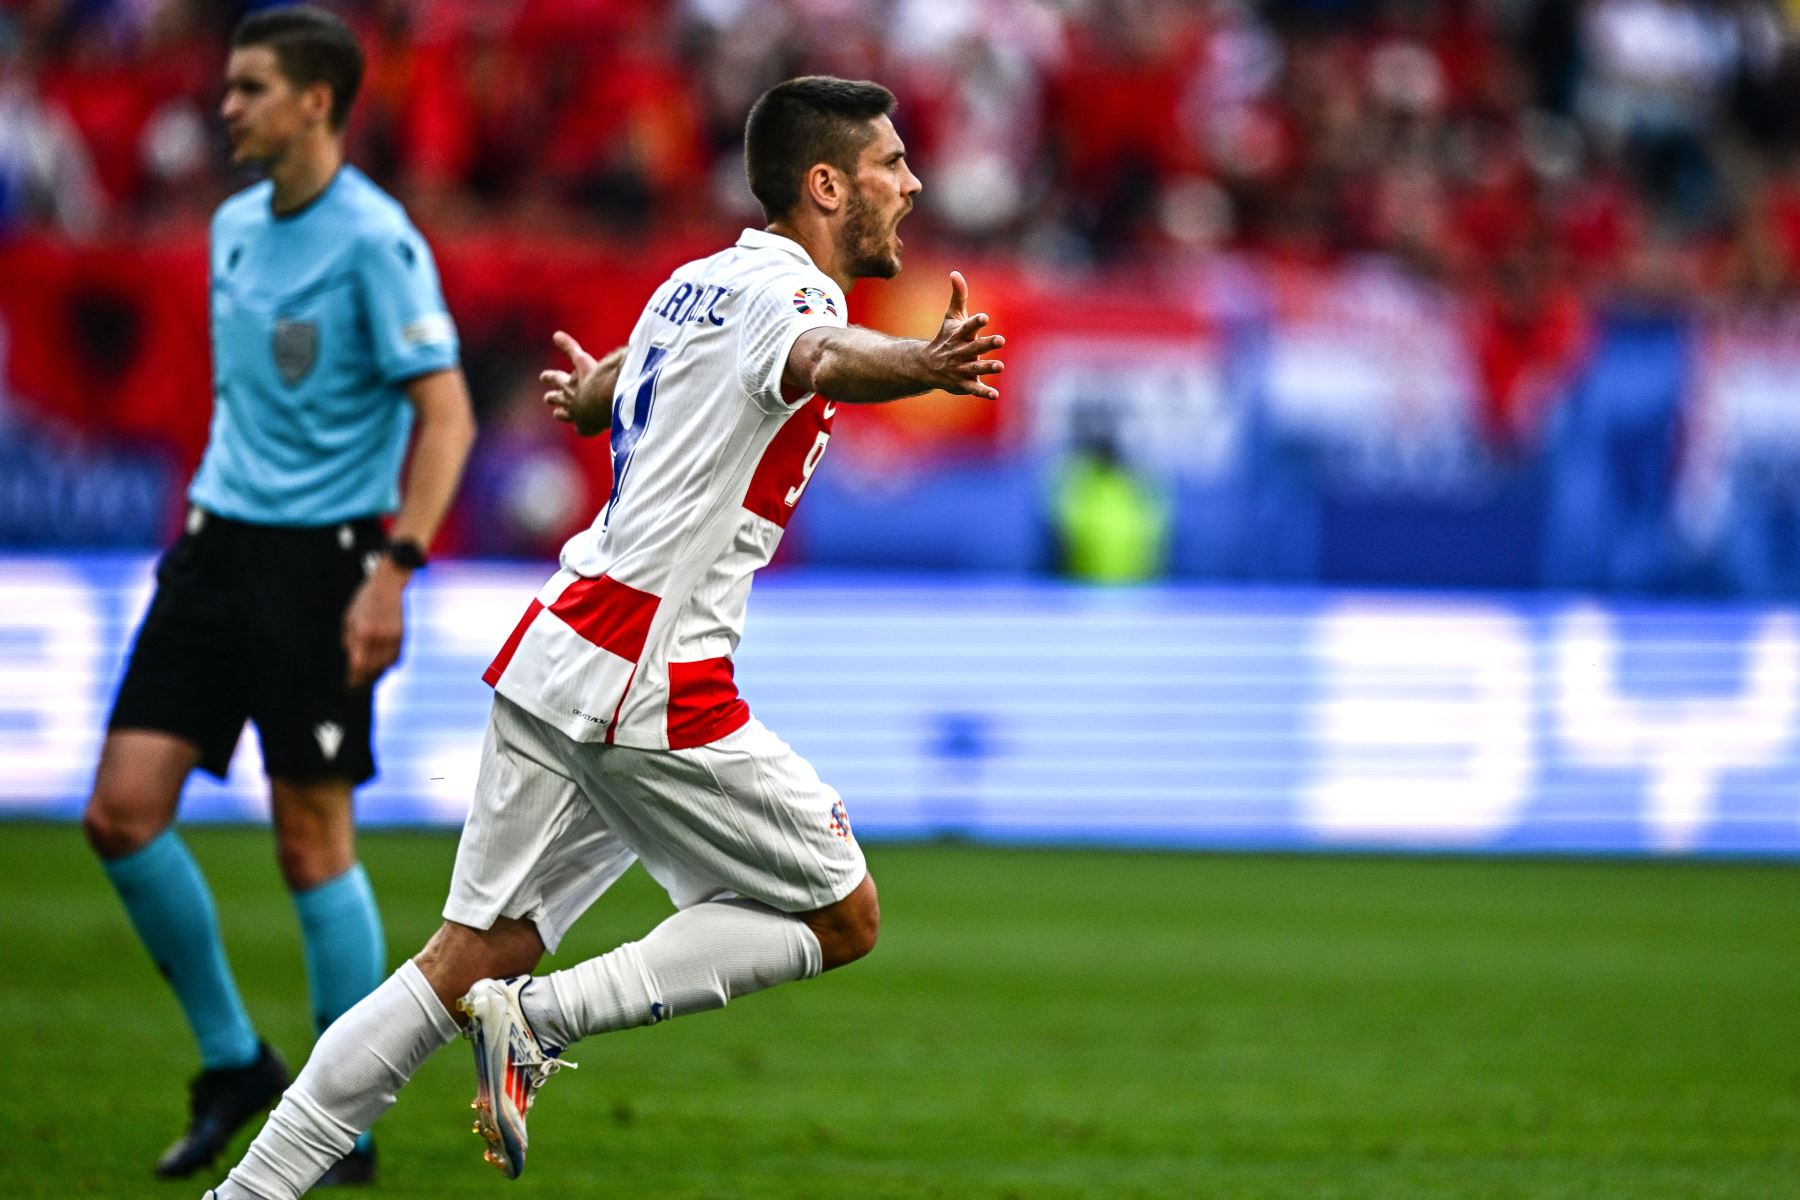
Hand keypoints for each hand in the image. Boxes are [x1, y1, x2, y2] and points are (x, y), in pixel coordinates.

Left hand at [342, 568, 404, 687]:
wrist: (388, 585)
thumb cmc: (365, 600)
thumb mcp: (349, 618)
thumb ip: (349, 640)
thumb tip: (350, 659)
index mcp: (362, 632)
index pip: (358, 664)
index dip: (353, 677)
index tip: (348, 685)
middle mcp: (379, 637)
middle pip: (372, 668)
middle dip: (364, 680)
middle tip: (356, 687)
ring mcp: (393, 637)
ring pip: (385, 665)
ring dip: (376, 674)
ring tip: (368, 680)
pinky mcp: (401, 635)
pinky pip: (395, 657)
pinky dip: (388, 665)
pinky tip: (382, 668)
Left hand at [541, 332, 625, 436]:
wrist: (607, 402)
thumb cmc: (601, 378)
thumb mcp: (584, 361)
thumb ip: (570, 348)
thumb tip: (554, 334)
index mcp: (571, 382)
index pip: (557, 378)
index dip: (550, 377)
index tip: (542, 377)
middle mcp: (571, 398)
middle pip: (559, 397)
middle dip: (553, 396)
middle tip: (547, 398)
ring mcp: (577, 414)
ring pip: (565, 414)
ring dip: (561, 413)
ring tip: (557, 413)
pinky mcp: (586, 427)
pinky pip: (582, 429)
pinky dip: (581, 428)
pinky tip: (581, 429)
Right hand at [921, 271, 1003, 399]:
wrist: (928, 366)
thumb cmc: (946, 338)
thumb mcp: (952, 317)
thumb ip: (958, 296)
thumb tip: (955, 273)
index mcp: (959, 336)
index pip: (968, 327)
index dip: (976, 322)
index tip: (985, 317)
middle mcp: (959, 353)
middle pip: (974, 348)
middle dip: (986, 345)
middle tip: (1001, 340)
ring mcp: (960, 369)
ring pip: (975, 368)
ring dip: (987, 367)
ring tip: (1000, 366)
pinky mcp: (963, 384)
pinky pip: (974, 389)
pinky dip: (983, 392)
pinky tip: (995, 394)